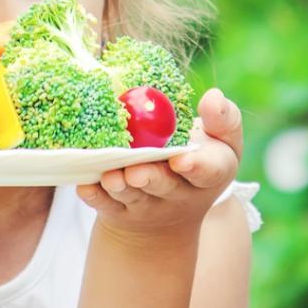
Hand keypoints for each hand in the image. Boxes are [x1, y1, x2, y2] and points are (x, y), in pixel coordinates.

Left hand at [76, 88, 242, 240]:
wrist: (173, 207)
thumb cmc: (199, 158)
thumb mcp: (222, 140)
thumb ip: (223, 118)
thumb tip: (213, 96)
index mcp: (209, 174)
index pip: (207, 172)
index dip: (195, 166)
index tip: (181, 158)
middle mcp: (178, 194)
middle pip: (164, 186)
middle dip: (150, 179)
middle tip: (136, 171)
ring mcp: (148, 205)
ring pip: (132, 197)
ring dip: (120, 187)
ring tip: (110, 177)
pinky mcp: (120, 211)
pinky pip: (106, 205)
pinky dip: (95, 196)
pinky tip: (85, 186)